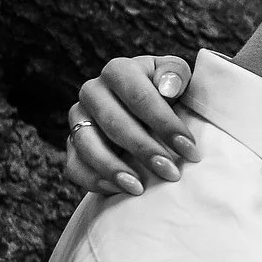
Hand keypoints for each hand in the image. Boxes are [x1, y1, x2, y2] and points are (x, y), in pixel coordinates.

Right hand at [65, 55, 196, 195]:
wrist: (148, 114)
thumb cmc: (168, 94)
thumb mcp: (177, 78)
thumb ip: (175, 74)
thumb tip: (167, 87)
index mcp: (119, 71)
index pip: (139, 96)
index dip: (165, 123)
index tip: (189, 148)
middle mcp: (92, 91)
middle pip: (114, 122)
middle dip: (145, 150)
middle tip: (171, 173)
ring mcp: (78, 118)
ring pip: (87, 144)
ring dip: (113, 168)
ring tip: (139, 188)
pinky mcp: (71, 144)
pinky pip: (74, 165)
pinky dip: (94, 180)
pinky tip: (119, 190)